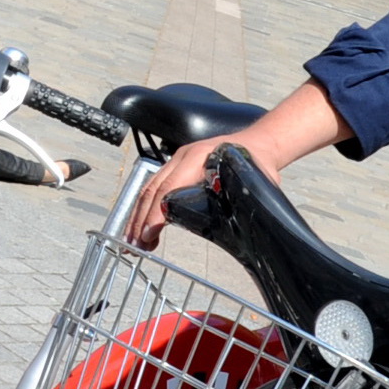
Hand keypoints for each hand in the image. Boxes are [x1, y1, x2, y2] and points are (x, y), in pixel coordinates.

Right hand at [128, 134, 264, 249]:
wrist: (255, 142)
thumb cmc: (256, 162)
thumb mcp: (254, 182)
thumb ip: (245, 201)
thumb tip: (241, 230)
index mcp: (200, 158)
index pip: (170, 188)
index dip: (156, 213)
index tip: (148, 235)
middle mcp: (183, 157)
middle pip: (153, 190)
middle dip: (140, 220)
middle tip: (133, 246)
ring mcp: (176, 161)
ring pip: (149, 189)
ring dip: (138, 216)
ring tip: (132, 242)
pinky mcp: (175, 167)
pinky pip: (154, 187)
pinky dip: (145, 209)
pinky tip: (143, 228)